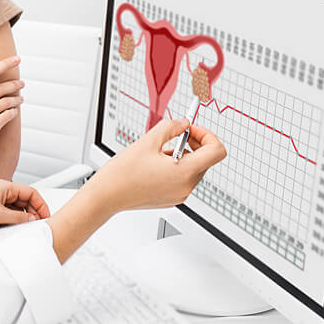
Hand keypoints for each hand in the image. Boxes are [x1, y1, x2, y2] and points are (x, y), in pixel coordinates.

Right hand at [0, 55, 23, 162]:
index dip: (6, 63)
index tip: (17, 59)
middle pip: (1, 87)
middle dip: (15, 84)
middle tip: (21, 83)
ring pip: (7, 102)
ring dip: (16, 99)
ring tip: (20, 99)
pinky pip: (8, 115)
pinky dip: (13, 112)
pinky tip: (14, 111)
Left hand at [0, 179, 49, 237]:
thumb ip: (18, 218)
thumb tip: (31, 220)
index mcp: (5, 187)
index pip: (30, 193)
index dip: (40, 204)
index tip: (46, 215)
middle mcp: (2, 194)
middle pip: (26, 202)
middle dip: (34, 212)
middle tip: (39, 224)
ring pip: (19, 211)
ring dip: (24, 219)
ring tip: (28, 228)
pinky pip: (10, 218)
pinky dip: (15, 223)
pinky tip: (16, 230)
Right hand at [89, 118, 226, 211]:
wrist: (106, 196)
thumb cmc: (122, 174)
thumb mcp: (148, 141)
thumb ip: (171, 128)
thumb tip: (183, 124)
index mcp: (184, 172)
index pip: (217, 151)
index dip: (207, 135)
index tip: (191, 130)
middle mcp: (186, 186)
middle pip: (206, 160)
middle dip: (193, 143)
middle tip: (175, 135)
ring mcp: (179, 195)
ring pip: (193, 169)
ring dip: (182, 155)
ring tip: (158, 153)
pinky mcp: (171, 199)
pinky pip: (182, 179)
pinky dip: (175, 167)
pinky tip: (155, 164)